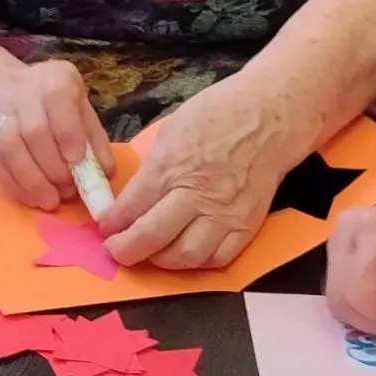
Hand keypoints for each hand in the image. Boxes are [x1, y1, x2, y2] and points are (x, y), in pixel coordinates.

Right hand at [0, 60, 113, 211]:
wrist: (0, 89)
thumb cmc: (52, 104)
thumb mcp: (80, 107)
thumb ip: (94, 137)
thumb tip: (105, 173)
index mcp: (55, 80)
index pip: (58, 102)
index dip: (68, 135)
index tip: (78, 163)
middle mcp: (23, 91)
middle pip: (34, 131)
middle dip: (53, 168)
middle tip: (68, 190)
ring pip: (11, 148)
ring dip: (32, 181)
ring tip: (50, 200)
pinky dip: (14, 184)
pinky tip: (30, 197)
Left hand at [98, 81, 289, 270]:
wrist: (271, 116)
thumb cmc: (218, 113)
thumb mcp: (172, 129)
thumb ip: (153, 167)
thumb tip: (132, 195)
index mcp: (172, 165)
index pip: (132, 206)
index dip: (112, 223)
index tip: (105, 227)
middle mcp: (196, 194)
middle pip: (153, 236)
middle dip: (126, 250)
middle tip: (116, 251)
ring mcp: (224, 213)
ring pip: (186, 256)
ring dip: (161, 261)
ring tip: (151, 253)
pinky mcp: (247, 224)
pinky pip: (219, 258)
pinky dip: (198, 262)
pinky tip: (185, 253)